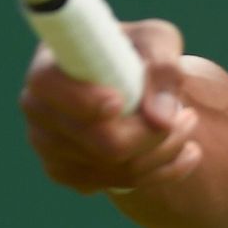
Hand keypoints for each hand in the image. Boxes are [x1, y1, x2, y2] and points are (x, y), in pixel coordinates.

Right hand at [20, 19, 200, 196]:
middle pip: (98, 141)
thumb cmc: (139, 52)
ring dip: (165, 151)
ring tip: (188, 123)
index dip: (82, 99)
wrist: (133, 80)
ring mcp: (49, 147)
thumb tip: (161, 119)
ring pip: (116, 168)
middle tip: (187, 115)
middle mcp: (38, 109)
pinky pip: (119, 185)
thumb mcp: (157, 41)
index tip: (118, 102)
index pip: (47, 86)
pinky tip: (186, 151)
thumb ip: (163, 68)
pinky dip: (162, 171)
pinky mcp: (69, 174)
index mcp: (48, 66)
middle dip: (153, 134)